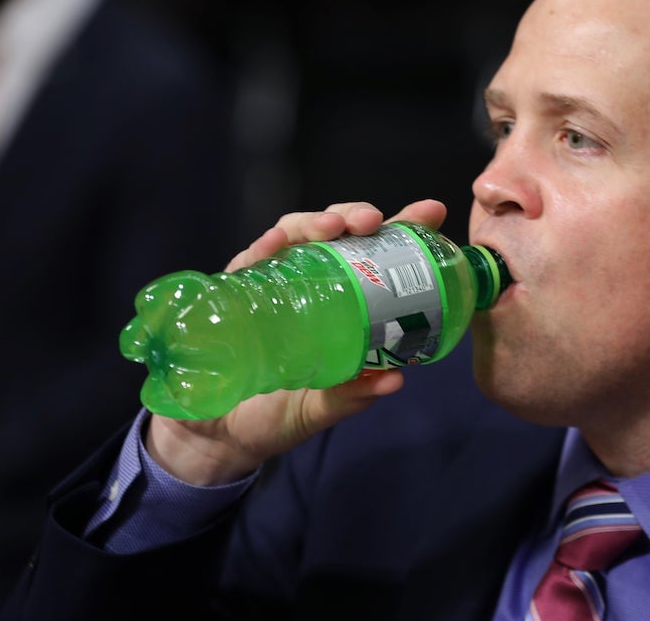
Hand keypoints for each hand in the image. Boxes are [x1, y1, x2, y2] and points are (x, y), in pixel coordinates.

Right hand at [146, 200, 447, 485]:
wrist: (218, 437)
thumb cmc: (278, 413)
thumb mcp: (323, 406)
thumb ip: (353, 394)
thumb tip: (396, 378)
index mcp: (340, 303)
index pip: (375, 257)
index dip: (403, 230)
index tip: (431, 212)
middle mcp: (309, 284)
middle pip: (335, 234)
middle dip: (356, 216)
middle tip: (374, 221)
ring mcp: (270, 283)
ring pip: (294, 235)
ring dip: (314, 223)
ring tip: (333, 227)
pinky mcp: (233, 292)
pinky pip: (247, 262)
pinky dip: (263, 247)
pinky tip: (275, 242)